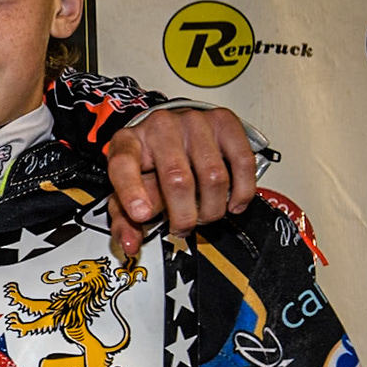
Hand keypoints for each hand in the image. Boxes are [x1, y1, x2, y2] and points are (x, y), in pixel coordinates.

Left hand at [105, 107, 257, 254]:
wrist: (171, 132)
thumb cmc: (150, 163)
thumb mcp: (128, 190)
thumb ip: (125, 220)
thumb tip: (131, 245)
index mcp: (128, 142)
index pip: (124, 164)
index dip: (131, 192)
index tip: (141, 215)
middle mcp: (160, 126)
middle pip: (177, 179)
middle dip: (184, 216)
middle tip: (183, 227)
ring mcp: (194, 122)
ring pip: (213, 176)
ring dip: (212, 208)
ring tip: (204, 213)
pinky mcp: (224, 123)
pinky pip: (242, 162)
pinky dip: (241, 192)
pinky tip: (232, 203)